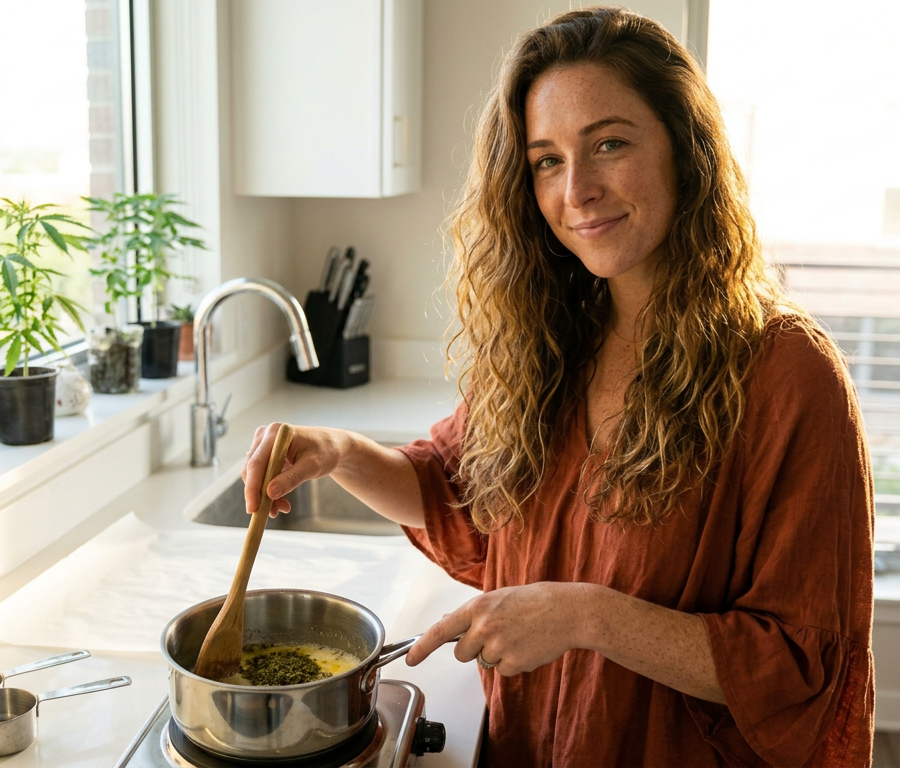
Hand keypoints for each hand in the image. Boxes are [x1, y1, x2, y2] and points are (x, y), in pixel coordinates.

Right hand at [241, 422, 345, 516]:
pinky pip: (261, 476)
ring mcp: (263, 444)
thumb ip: (291, 478)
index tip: (253, 509)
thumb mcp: (312, 466)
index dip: (252, 487)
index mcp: (275, 433)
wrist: (332, 446)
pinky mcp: (266, 454)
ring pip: (255, 476)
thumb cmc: (325, 452)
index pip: (256, 463)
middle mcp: (265, 436)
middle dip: (260, 494)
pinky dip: (269, 491)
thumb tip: (270, 493)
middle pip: (252, 470)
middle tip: (272, 514)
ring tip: (283, 508)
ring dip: (265, 495)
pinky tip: (281, 503)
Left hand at [406, 582, 588, 675]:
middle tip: (498, 634)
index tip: (410, 660)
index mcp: (477, 607)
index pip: (441, 631)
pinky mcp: (513, 664)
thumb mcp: (498, 597)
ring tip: (518, 636)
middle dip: (474, 649)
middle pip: (462, 654)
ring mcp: (498, 647)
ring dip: (496, 655)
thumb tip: (448, 622)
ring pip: (484, 663)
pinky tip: (527, 646)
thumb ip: (473, 613)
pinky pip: (503, 671)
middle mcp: (483, 627)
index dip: (422, 647)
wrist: (567, 610)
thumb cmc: (534, 601)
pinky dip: (513, 663)